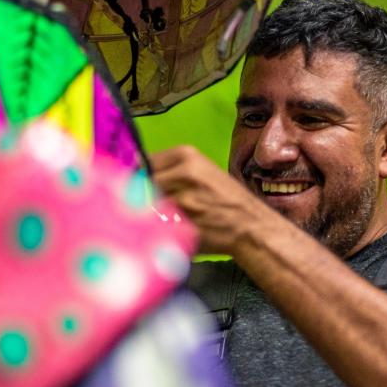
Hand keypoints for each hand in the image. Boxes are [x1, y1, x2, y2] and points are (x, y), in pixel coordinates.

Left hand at [149, 145, 274, 254]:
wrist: (251, 227)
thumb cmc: (226, 201)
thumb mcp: (201, 172)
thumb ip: (170, 170)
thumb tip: (135, 170)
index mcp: (187, 155)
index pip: (145, 162)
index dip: (141, 178)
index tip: (142, 188)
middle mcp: (184, 173)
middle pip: (143, 185)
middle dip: (145, 198)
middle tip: (161, 207)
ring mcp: (183, 199)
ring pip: (148, 207)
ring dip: (153, 216)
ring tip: (175, 219)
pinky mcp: (183, 223)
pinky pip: (157, 226)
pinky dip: (161, 230)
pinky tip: (178, 230)